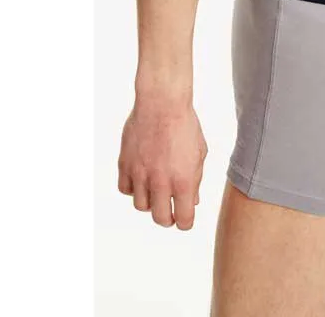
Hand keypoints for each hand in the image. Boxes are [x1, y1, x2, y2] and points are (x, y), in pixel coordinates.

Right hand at [117, 95, 208, 229]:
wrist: (162, 102)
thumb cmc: (185, 124)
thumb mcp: (199, 152)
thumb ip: (195, 179)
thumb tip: (192, 201)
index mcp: (183, 181)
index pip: (184, 220)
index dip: (185, 222)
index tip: (185, 218)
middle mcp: (160, 182)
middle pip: (160, 219)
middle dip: (168, 218)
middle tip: (170, 209)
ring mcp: (140, 174)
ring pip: (141, 206)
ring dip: (150, 202)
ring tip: (156, 188)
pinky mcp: (125, 164)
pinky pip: (126, 189)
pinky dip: (133, 188)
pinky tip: (142, 178)